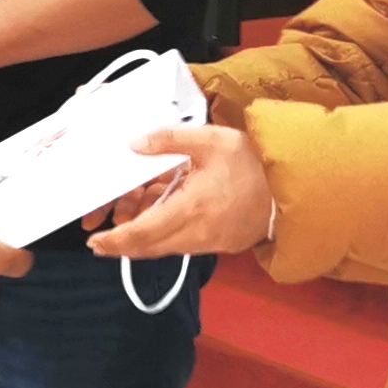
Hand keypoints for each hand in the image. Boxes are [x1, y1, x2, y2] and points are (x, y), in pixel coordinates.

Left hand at [89, 124, 275, 259]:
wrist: (291, 189)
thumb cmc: (254, 164)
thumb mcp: (211, 140)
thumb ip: (169, 139)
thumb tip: (135, 144)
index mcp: (191, 208)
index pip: (142, 233)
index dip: (115, 240)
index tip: (96, 241)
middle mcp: (196, 233)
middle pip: (147, 247)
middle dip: (120, 244)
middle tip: (99, 238)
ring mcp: (208, 242)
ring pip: (163, 246)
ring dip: (143, 236)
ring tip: (129, 217)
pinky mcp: (217, 244)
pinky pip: (181, 243)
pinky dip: (164, 233)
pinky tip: (159, 214)